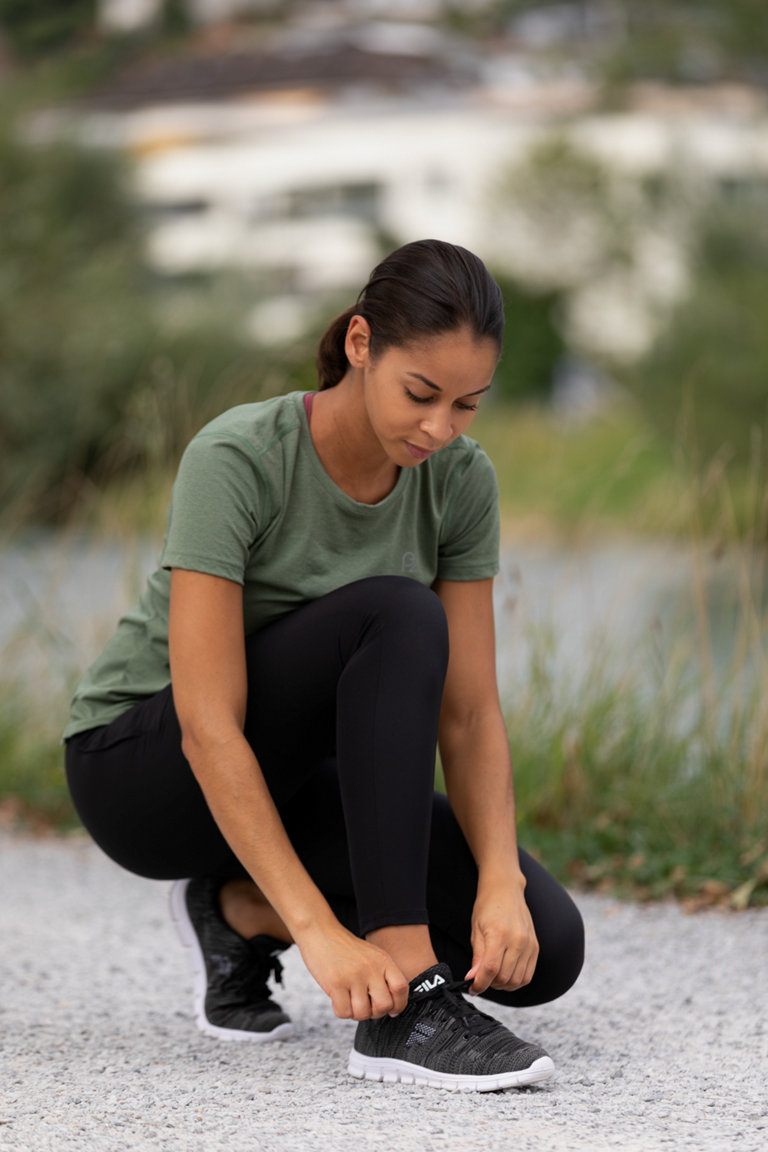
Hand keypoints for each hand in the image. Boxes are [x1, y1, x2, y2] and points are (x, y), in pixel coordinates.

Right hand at [295, 919, 408, 1020]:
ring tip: (350, 1001)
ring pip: (363, 1013)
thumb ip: (384, 977)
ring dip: (356, 1013)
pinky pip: (344, 1012)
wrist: (320, 931)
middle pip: (384, 1006)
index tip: (392, 1010)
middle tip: (365, 1005)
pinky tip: (338, 999)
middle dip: (375, 1013)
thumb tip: (394, 1010)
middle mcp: (371, 968)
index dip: (399, 1005)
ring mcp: (354, 976)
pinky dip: (341, 1011)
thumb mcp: (371, 955)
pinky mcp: (336, 983)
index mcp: (383, 960)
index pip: (401, 988)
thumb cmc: (345, 948)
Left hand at [465, 877, 538, 995]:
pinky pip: (528, 975)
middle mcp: (517, 940)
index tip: (472, 988)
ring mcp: (529, 944)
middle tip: (481, 979)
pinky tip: (506, 974)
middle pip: (504, 978)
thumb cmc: (487, 907)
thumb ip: (477, 956)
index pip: (490, 969)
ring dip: (503, 985)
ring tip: (493, 976)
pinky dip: (516, 981)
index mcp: (499, 934)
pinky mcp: (535, 947)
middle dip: (489, 984)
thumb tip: (473, 978)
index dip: (479, 984)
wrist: (506, 890)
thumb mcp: (476, 929)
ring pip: (517, 980)